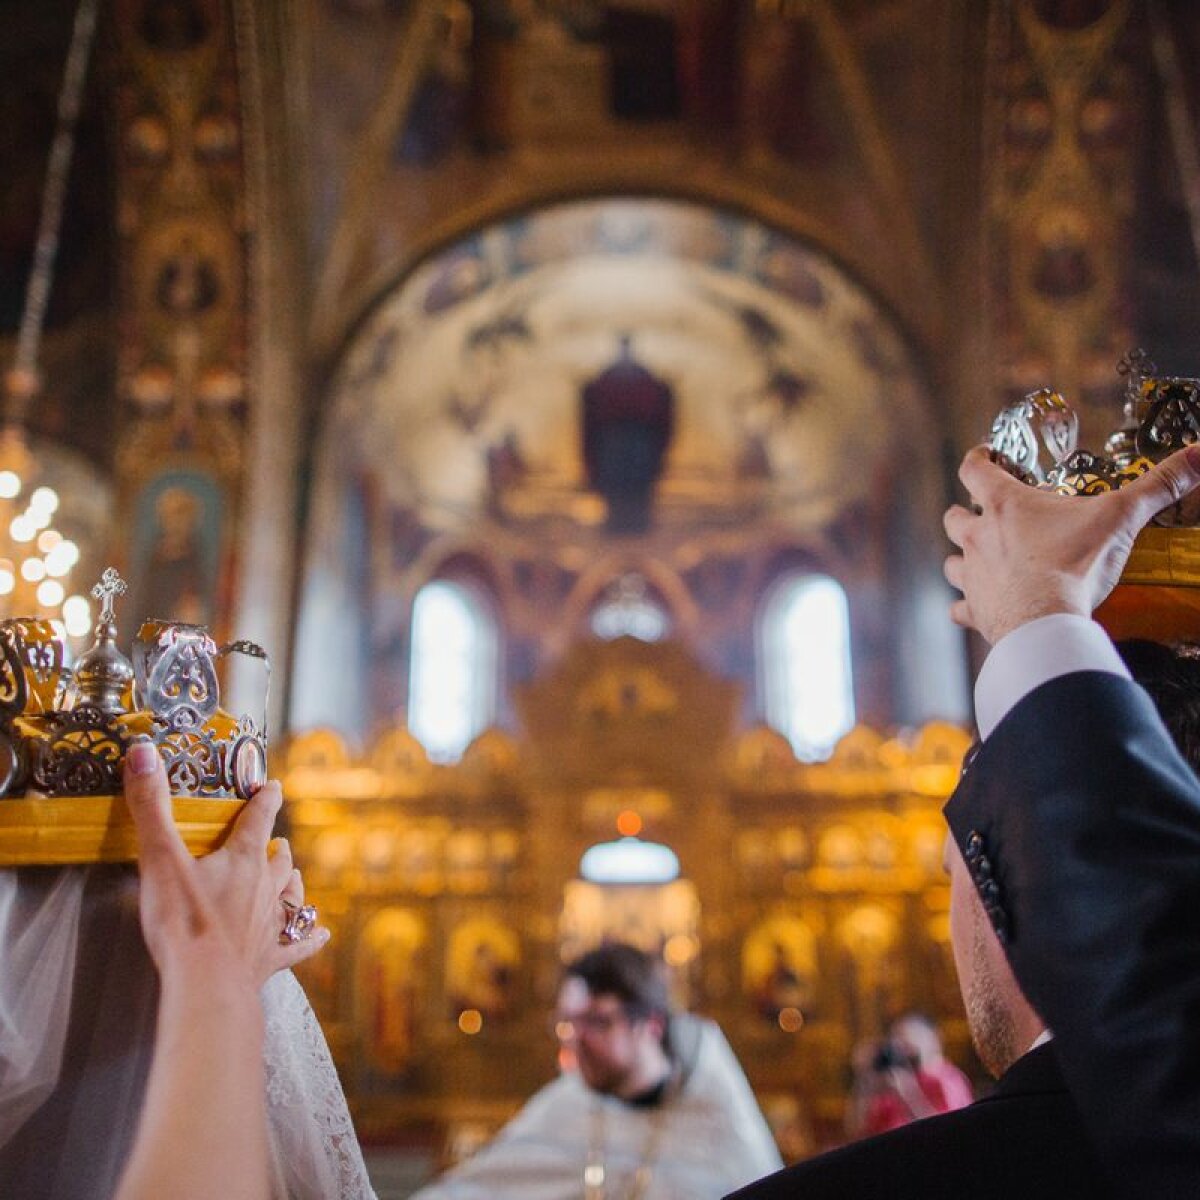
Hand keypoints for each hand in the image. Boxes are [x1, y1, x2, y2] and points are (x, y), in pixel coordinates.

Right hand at [123, 740, 328, 996]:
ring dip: (292, 883)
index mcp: (243, 859)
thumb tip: (143, 751)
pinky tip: (323, 934)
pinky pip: (299, 944)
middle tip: (275, 841)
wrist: (206, 986)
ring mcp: (272, 923)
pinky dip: (311, 937)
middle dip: (276, 846)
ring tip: (293, 875)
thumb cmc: (184, 923)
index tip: (272, 787)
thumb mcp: (160, 859)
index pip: (259, 817)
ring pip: (292, 894)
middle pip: (278, 859)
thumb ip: (151, 807)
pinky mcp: (271, 957)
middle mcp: (266, 887)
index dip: (265, 799)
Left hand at [943, 444, 1199, 644]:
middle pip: (954, 517)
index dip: (976, 459)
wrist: (1048, 622)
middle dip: (965, 512)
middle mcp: (978, 537)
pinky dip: (965, 607)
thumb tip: (1199, 455)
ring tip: (979, 561)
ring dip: (962, 559)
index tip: (984, 456)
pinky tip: (973, 609)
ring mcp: (972, 576)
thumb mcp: (1121, 516)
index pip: (974, 469)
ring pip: (951, 562)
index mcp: (1004, 505)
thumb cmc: (1075, 565)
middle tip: (982, 514)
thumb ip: (1158, 485)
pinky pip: (958, 609)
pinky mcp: (976, 610)